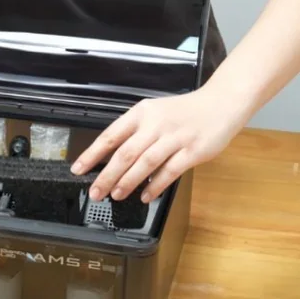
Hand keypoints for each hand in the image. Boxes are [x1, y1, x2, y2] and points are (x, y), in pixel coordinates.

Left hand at [70, 86, 250, 203]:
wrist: (221, 103)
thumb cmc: (184, 112)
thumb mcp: (154, 113)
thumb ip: (135, 133)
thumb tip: (113, 159)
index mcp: (141, 114)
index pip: (110, 135)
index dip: (92, 154)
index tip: (78, 169)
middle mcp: (156, 125)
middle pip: (125, 153)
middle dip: (107, 175)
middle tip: (95, 192)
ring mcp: (175, 138)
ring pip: (144, 164)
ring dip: (127, 182)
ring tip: (116, 195)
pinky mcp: (193, 151)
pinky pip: (169, 172)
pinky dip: (155, 185)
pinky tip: (145, 196)